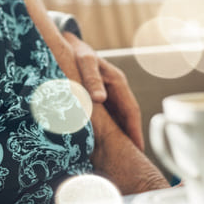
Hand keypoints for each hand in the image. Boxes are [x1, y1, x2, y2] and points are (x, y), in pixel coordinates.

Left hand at [62, 32, 144, 150]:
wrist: (65, 42)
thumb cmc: (75, 51)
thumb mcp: (84, 62)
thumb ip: (91, 78)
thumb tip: (100, 99)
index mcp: (118, 81)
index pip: (131, 111)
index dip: (135, 131)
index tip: (137, 149)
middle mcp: (116, 89)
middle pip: (126, 118)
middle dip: (130, 139)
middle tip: (132, 160)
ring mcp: (108, 93)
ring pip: (116, 119)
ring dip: (118, 136)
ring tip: (119, 158)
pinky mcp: (97, 97)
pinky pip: (105, 116)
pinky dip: (106, 130)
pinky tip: (101, 144)